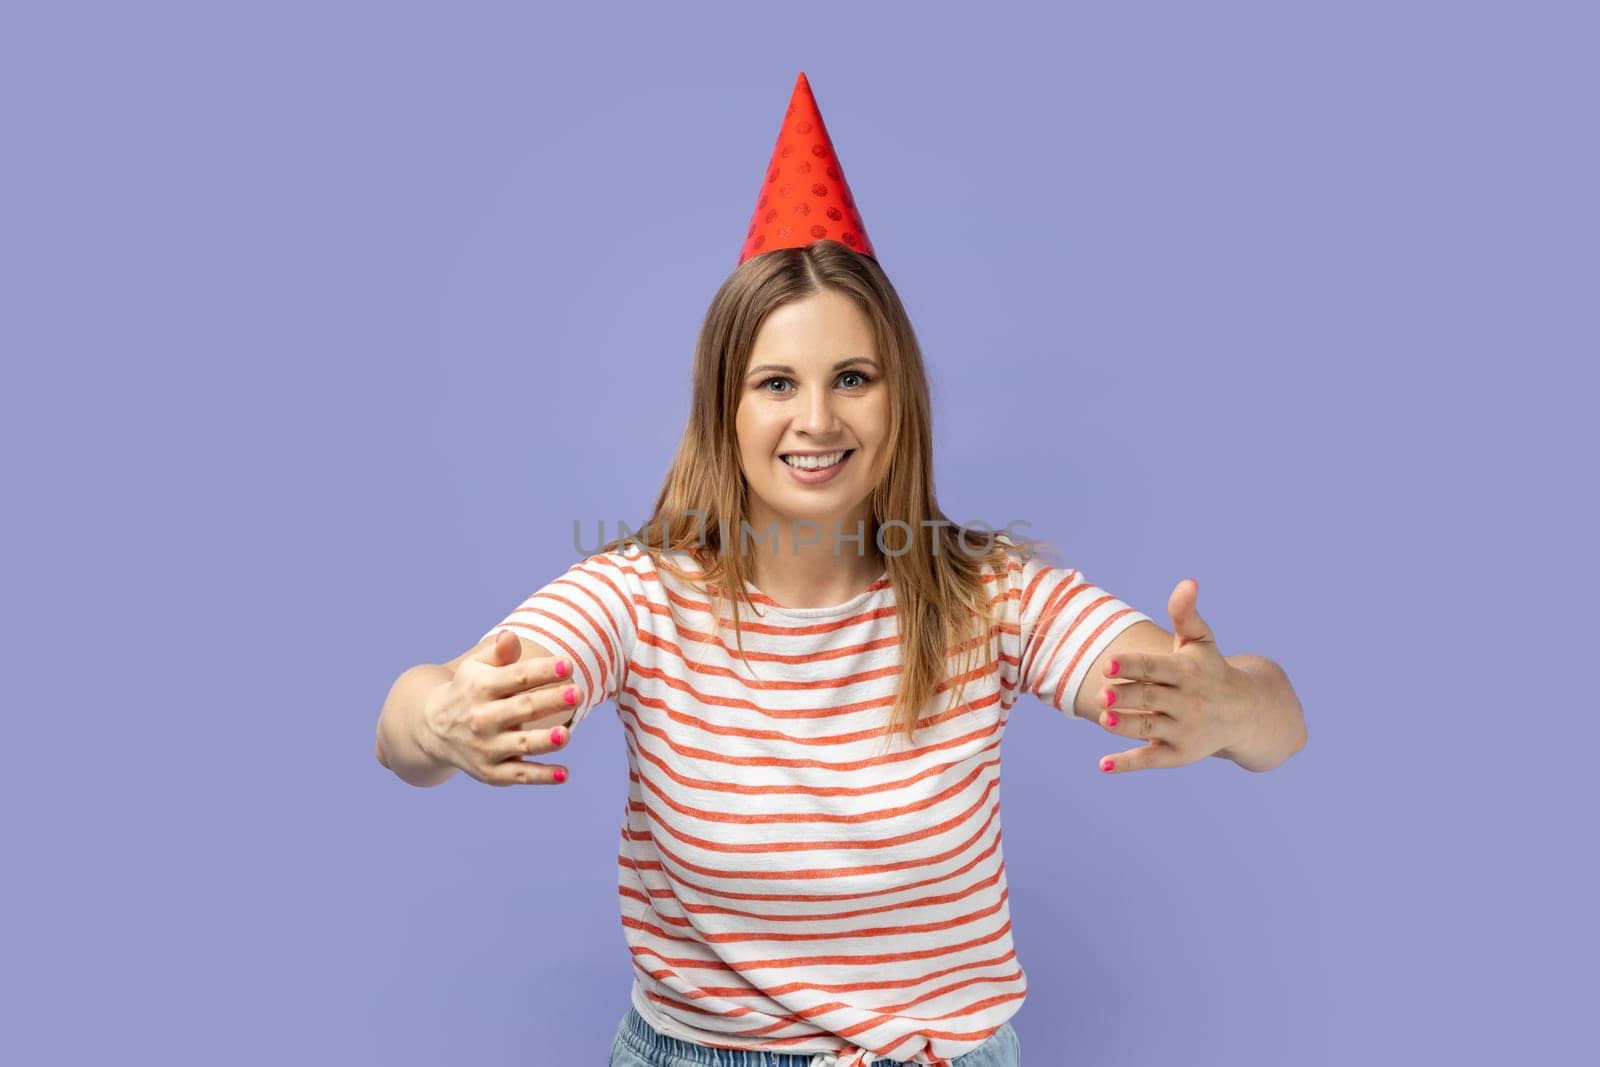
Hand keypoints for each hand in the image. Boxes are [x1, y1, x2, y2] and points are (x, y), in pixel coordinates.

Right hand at [416, 630, 580, 786]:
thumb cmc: (469, 689)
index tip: (568, 665)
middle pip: (523, 708)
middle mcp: (483, 718)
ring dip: (544, 741)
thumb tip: (510, 637)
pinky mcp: (491, 772)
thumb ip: (498, 653)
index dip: (543, 671)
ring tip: (565, 734)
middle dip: (551, 701)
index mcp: (482, 687)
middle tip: (578, 693)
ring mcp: (487, 747)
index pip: (517, 677)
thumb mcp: (475, 667)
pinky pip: (519, 775)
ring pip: (521, 745)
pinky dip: (541, 777)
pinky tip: (564, 774)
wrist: (432, 728)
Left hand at [1095, 579, 1257, 773]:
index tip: (1108, 665)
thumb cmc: (1210, 670)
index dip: (1131, 666)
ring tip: (1103, 719)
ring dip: (1125, 727)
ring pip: (1148, 729)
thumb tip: (1187, 582)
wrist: (1246, 713)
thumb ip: (1186, 614)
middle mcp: (1186, 702)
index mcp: (1186, 672)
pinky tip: (1103, 765)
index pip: (1154, 668)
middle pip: (1149, 699)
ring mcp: (1183, 730)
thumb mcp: (1201, 641)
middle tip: (1102, 695)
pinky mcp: (1179, 754)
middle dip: (1126, 698)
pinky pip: (1151, 759)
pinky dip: (1128, 763)